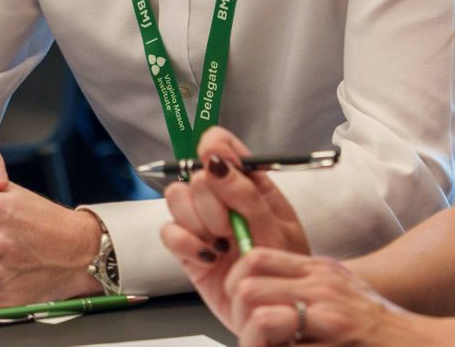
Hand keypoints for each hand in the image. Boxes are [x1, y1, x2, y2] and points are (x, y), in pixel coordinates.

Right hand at [161, 127, 310, 326]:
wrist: (276, 308)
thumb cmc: (285, 266)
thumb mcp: (277, 228)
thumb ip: (246, 194)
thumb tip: (216, 160)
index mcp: (248, 182)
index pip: (221, 145)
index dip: (213, 146)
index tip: (214, 159)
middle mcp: (220, 197)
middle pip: (194, 174)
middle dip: (211, 202)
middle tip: (231, 227)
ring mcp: (201, 222)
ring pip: (176, 198)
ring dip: (199, 222)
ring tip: (222, 243)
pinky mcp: (186, 248)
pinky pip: (169, 231)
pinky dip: (187, 243)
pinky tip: (210, 256)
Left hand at [225, 247, 437, 346]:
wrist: (418, 342)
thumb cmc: (377, 323)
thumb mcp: (339, 289)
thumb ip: (302, 285)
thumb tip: (258, 294)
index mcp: (318, 269)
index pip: (255, 258)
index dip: (234, 284)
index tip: (237, 306)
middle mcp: (322, 286)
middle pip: (248, 289)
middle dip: (238, 319)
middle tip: (249, 337)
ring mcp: (329, 316)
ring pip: (261, 320)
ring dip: (252, 343)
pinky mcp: (338, 343)